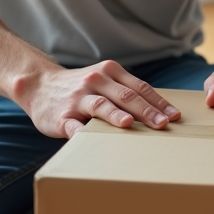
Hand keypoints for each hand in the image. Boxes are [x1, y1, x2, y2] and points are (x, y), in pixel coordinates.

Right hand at [20, 60, 181, 138]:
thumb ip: (125, 90)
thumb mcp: (103, 80)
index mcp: (110, 72)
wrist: (38, 85)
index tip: (176, 116)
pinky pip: (74, 126)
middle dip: (147, 111)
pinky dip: (85, 133)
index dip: (159, 102)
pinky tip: (94, 141)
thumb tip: (159, 111)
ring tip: (131, 124)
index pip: (140, 87)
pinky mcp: (62, 116)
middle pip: (126, 96)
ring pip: (101, 105)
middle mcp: (95, 81)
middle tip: (164, 124)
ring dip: (117, 115)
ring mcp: (78, 98)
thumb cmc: (80, 88)